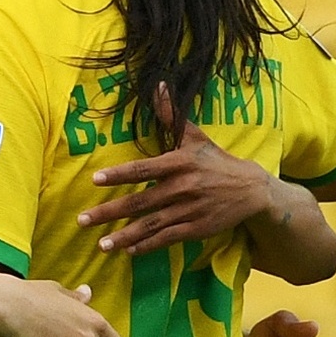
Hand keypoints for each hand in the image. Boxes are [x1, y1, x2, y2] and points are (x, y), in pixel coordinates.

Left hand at [79, 88, 271, 254]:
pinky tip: (129, 250)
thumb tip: (158, 86)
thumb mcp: (195, 137)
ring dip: (125, 236)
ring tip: (101, 245)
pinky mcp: (197, 228)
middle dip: (110, 212)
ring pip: (151, 225)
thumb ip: (171, 116)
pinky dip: (148, 245)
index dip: (119, 175)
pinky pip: (168, 238)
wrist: (253, 190)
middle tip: (83, 219)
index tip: (95, 180)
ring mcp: (190, 210)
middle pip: (140, 201)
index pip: (144, 169)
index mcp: (179, 163)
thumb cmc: (217, 161)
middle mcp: (183, 187)